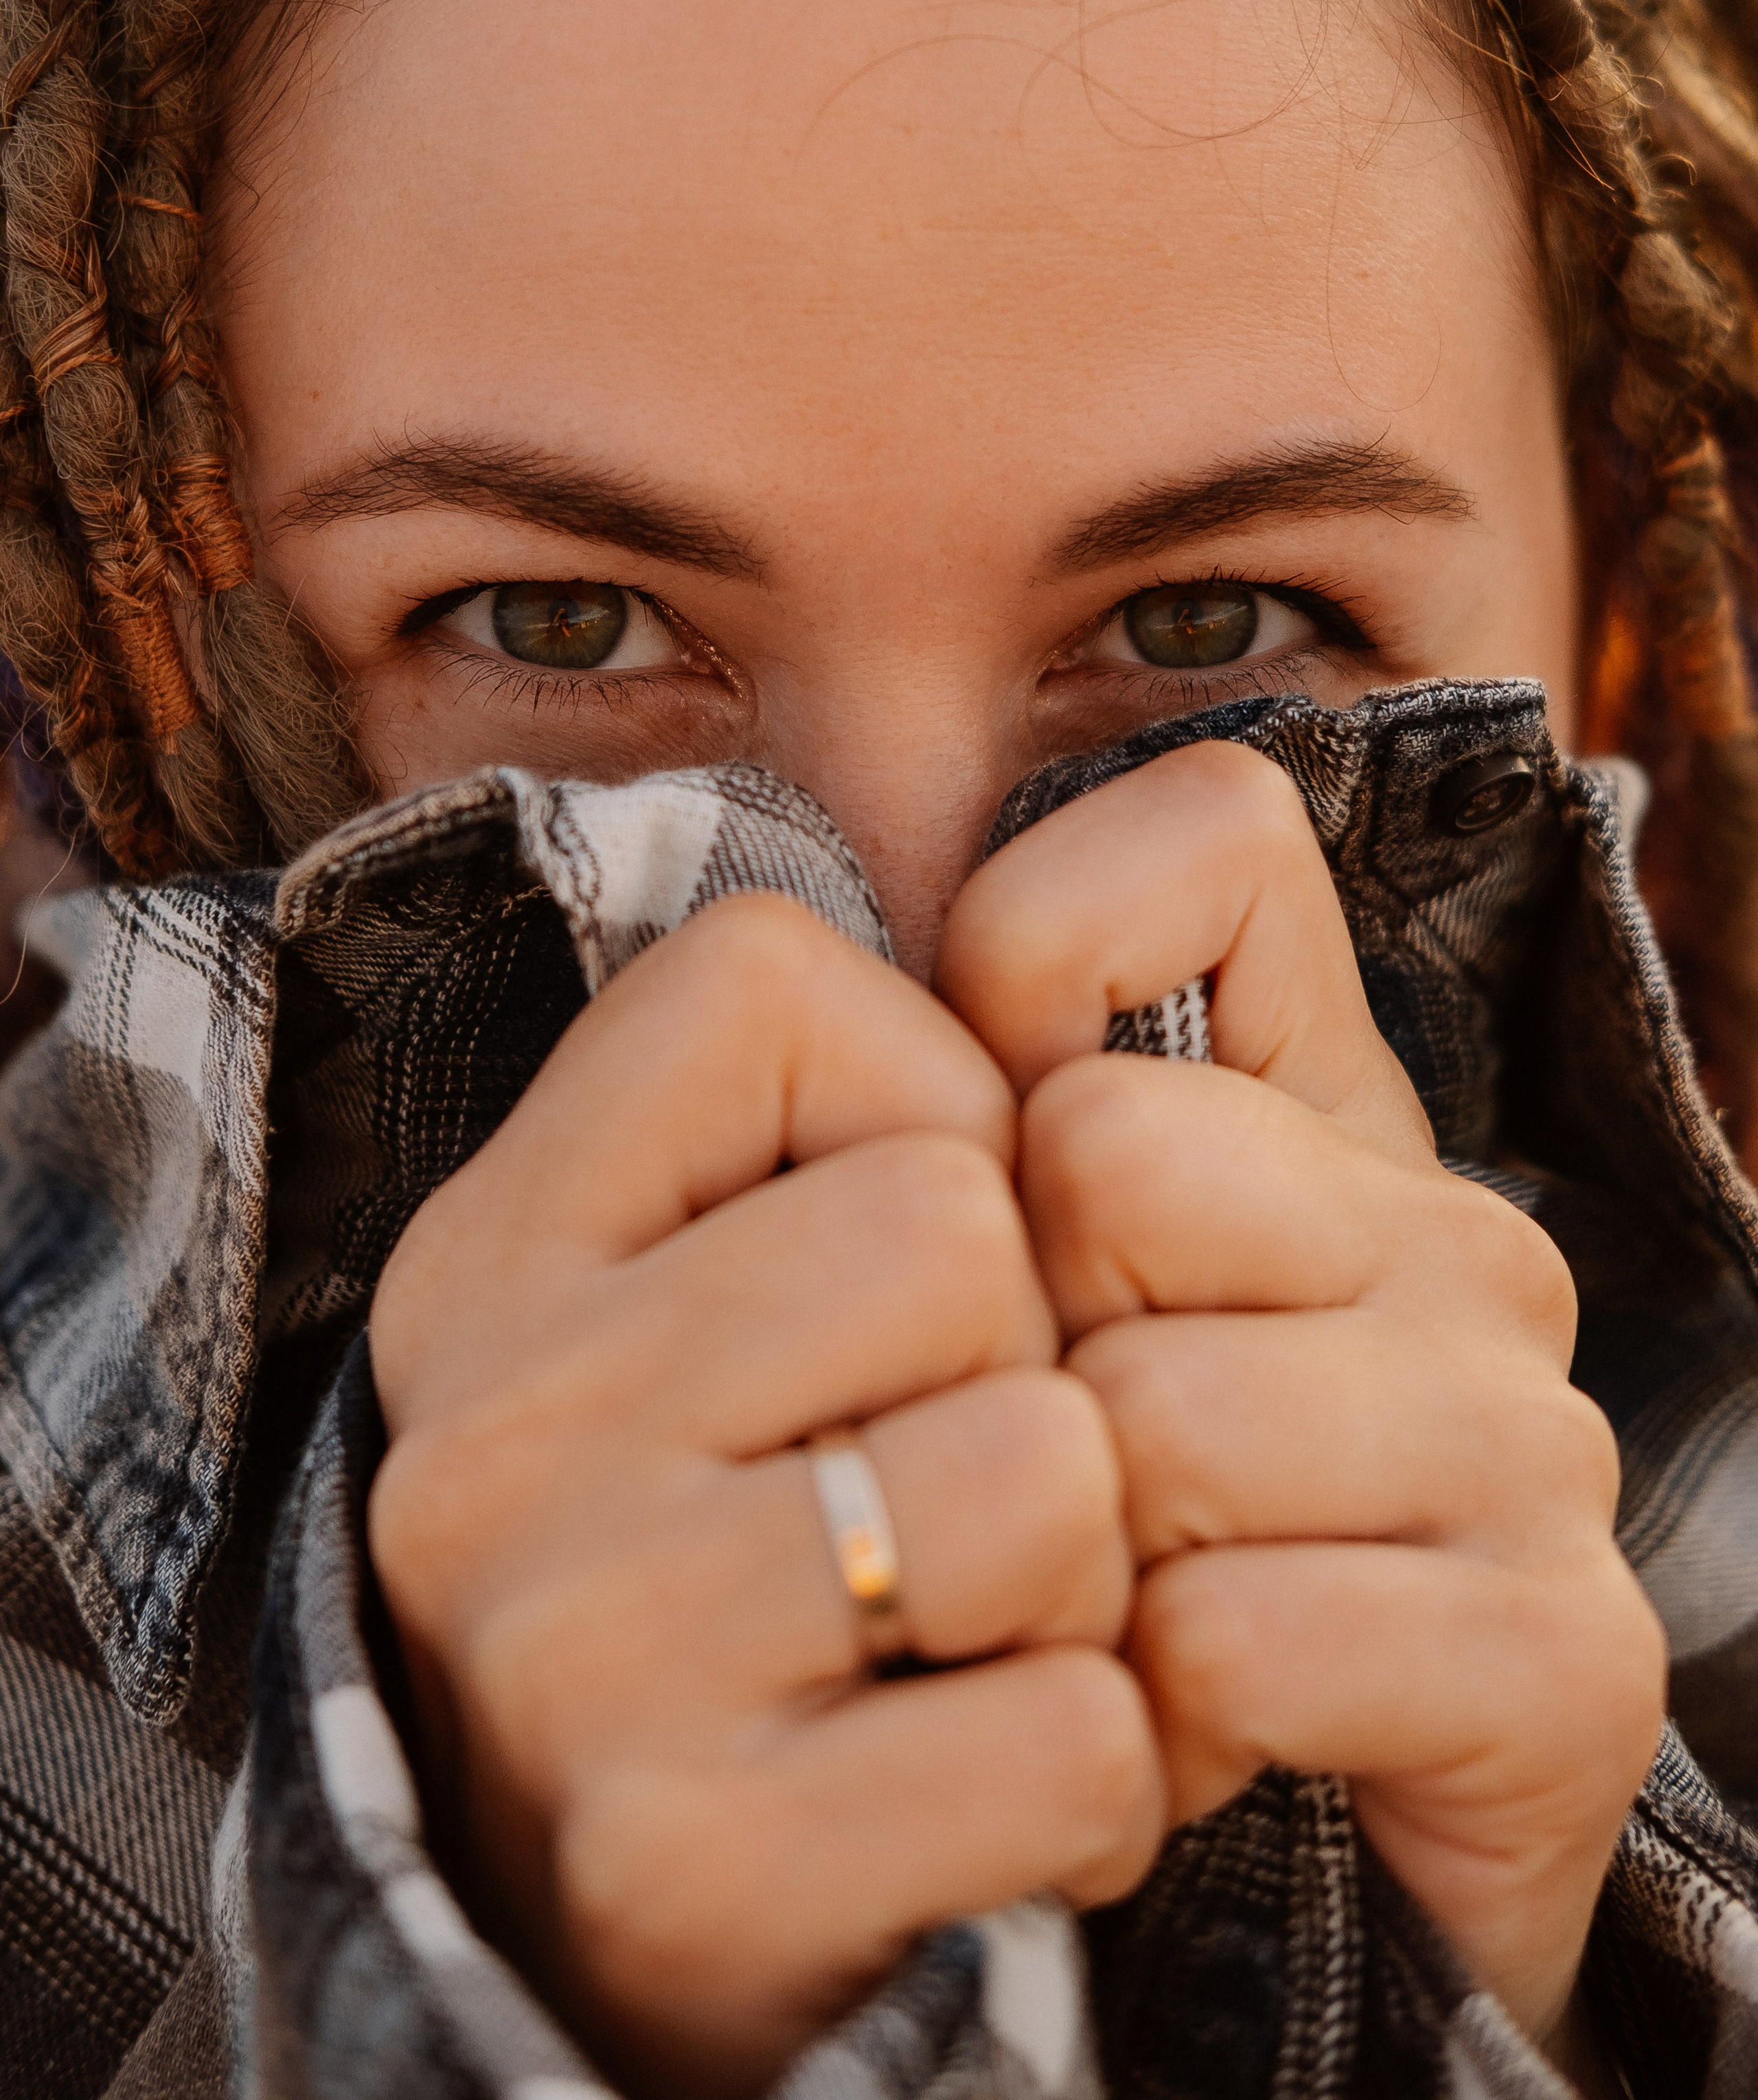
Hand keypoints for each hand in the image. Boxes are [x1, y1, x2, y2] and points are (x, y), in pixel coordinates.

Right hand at [367, 897, 1163, 2099]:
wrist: (607, 1933)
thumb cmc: (737, 1553)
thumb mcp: (707, 1306)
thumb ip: (837, 1127)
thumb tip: (1045, 982)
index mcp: (490, 1251)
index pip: (767, 982)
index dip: (918, 1100)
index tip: (891, 1265)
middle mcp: (488, 1432)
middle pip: (952, 1223)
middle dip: (1027, 1359)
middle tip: (953, 1484)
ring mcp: (569, 1655)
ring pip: (1045, 1472)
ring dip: (1081, 1579)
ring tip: (972, 1637)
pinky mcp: (688, 1867)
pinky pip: (1076, 1731)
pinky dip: (1100, 1775)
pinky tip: (985, 1792)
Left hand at [938, 742, 1666, 2059]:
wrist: (1295, 1850)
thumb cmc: (1099, 1534)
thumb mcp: (1015, 1280)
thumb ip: (964, 1096)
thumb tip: (908, 981)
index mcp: (1331, 1097)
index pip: (1205, 842)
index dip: (1022, 981)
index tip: (1005, 1182)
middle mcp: (1458, 1234)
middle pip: (1108, 1157)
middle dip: (1012, 1343)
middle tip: (1049, 1464)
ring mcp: (1533, 1439)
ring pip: (1150, 1422)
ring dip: (1069, 1565)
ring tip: (1111, 1617)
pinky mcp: (1564, 1655)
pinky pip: (1237, 1638)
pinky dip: (1159, 1716)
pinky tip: (1198, 1730)